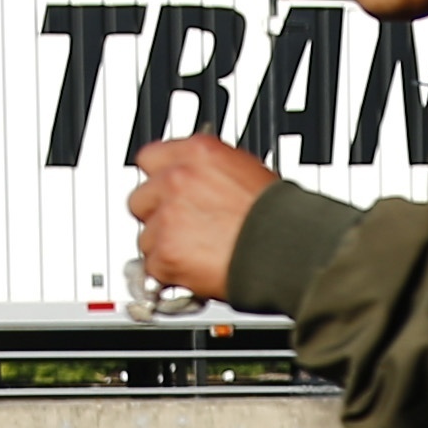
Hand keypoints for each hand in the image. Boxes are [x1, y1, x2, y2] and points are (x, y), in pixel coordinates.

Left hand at [126, 134, 272, 305]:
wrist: (287, 249)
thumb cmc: (280, 217)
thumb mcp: (246, 172)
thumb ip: (209, 174)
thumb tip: (197, 182)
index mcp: (198, 153)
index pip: (149, 159)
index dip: (157, 181)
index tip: (163, 194)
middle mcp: (177, 179)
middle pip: (139, 199)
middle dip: (156, 217)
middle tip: (183, 229)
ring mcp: (168, 216)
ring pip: (145, 237)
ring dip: (165, 248)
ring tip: (197, 253)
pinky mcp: (165, 252)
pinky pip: (153, 267)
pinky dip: (170, 274)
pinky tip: (196, 270)